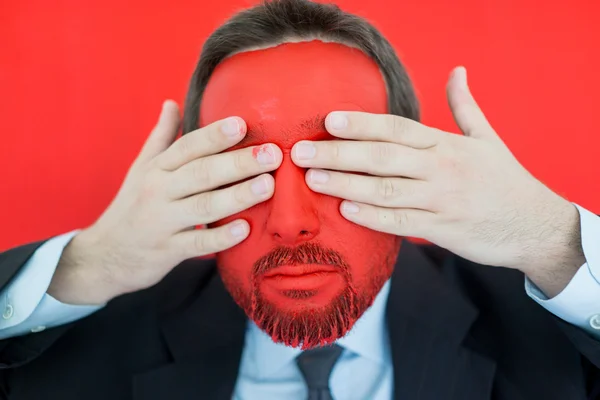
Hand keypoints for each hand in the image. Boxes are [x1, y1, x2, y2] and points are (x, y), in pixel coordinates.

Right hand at [48, 101, 281, 304]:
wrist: (105, 256)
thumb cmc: (132, 206)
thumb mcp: (141, 169)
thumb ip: (161, 137)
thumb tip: (171, 103)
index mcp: (156, 169)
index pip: (188, 146)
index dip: (215, 135)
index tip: (243, 124)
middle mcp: (158, 191)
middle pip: (201, 172)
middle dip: (238, 162)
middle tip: (272, 154)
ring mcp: (162, 222)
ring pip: (203, 206)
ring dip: (237, 195)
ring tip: (267, 185)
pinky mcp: (168, 251)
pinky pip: (197, 244)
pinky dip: (220, 238)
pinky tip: (245, 229)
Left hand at [292, 67, 584, 295]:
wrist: (535, 226)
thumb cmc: (505, 180)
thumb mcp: (488, 138)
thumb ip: (465, 106)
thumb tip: (458, 70)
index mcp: (446, 145)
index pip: (397, 130)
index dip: (362, 124)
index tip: (329, 121)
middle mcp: (441, 169)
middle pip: (382, 158)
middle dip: (339, 155)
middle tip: (301, 153)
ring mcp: (440, 200)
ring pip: (386, 191)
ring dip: (345, 185)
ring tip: (312, 180)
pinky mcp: (441, 229)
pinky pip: (400, 223)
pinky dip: (372, 218)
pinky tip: (346, 211)